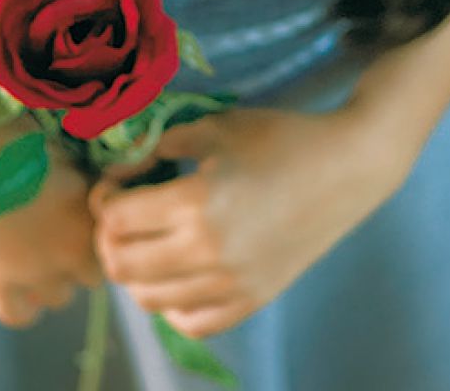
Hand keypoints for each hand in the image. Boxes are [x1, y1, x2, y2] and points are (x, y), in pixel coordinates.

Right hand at [0, 129, 103, 329]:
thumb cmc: (7, 138)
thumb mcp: (58, 154)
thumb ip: (80, 184)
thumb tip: (89, 197)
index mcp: (86, 213)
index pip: (112, 242)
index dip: (96, 231)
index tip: (80, 220)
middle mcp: (66, 249)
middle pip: (90, 276)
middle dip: (78, 259)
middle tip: (55, 236)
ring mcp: (32, 271)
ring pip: (59, 298)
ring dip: (50, 280)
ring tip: (29, 253)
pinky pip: (20, 315)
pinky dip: (21, 303)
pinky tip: (12, 280)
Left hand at [88, 105, 402, 339]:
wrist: (344, 168)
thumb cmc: (277, 137)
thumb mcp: (211, 127)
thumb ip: (157, 147)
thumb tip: (118, 169)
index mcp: (196, 203)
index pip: (116, 220)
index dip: (105, 198)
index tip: (117, 182)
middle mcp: (209, 253)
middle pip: (122, 265)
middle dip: (111, 237)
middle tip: (125, 212)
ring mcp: (232, 284)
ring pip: (148, 299)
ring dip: (136, 270)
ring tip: (149, 239)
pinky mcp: (252, 300)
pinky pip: (191, 321)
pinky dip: (172, 301)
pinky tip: (179, 270)